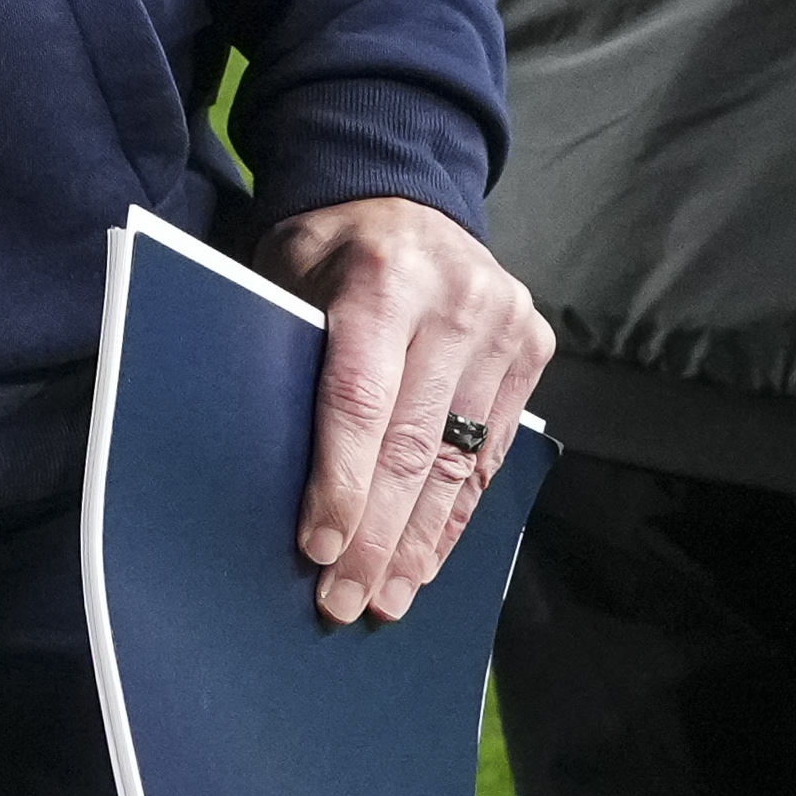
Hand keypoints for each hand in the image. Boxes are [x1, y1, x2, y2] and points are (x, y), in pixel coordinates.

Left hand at [259, 192, 555, 628]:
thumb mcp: (284, 275)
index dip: (341, 483)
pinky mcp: (532, 348)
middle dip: (377, 534)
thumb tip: (262, 471)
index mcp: (382, 278)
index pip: (361, 400)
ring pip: (459, 460)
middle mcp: (454, 301)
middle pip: (414, 444)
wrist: (406, 195)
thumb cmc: (328, 249)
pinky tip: (428, 558)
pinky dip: (457, 513)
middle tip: (345, 601)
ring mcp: (502, 326)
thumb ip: (285, 355)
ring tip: (388, 599)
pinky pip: (493, 452)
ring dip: (420, 540)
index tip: (319, 550)